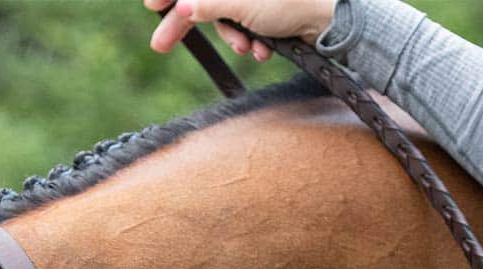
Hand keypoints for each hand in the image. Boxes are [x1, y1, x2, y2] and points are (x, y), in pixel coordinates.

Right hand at [145, 0, 338, 61]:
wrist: (330, 22)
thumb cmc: (288, 3)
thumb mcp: (239, 4)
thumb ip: (206, 4)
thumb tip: (181, 6)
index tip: (151, 6)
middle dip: (186, 23)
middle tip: (159, 45)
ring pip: (224, 17)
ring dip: (232, 38)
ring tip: (246, 49)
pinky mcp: (267, 13)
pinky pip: (245, 27)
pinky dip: (249, 42)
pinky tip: (262, 50)